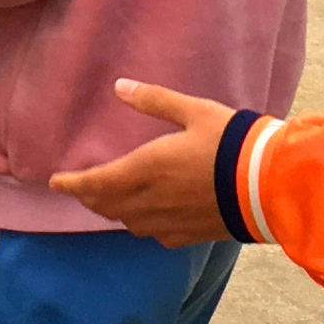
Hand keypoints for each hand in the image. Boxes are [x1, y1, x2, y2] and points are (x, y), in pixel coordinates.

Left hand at [48, 80, 236, 243]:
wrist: (268, 185)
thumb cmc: (232, 143)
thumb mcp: (194, 111)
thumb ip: (155, 101)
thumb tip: (120, 87)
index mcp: (147, 168)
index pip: (96, 182)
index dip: (73, 184)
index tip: (55, 183)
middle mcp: (151, 200)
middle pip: (107, 206)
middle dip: (89, 197)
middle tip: (79, 188)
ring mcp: (170, 222)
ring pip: (128, 222)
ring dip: (113, 212)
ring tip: (108, 200)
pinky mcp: (190, 236)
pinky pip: (154, 234)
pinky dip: (140, 224)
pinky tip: (146, 217)